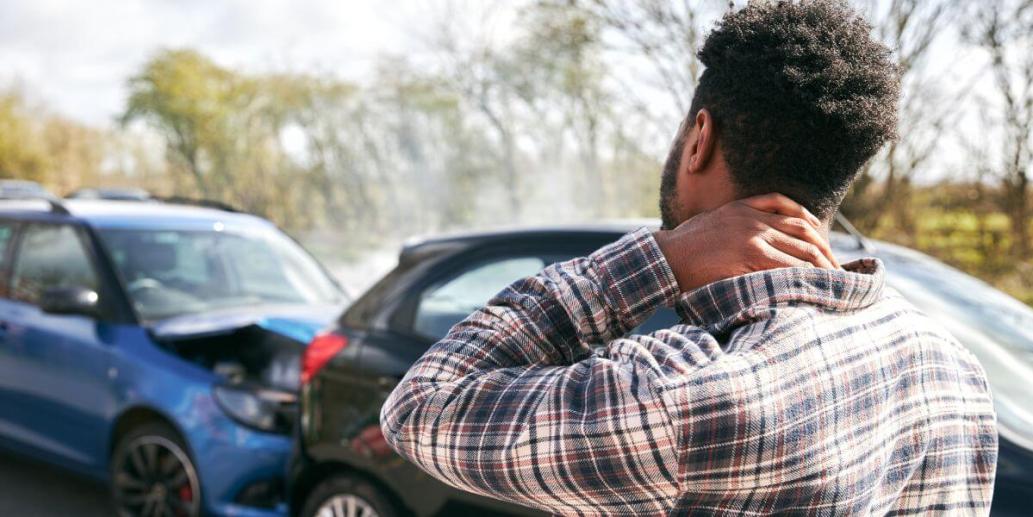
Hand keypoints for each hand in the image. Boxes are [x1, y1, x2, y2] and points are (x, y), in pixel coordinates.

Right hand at [654, 193, 839, 292]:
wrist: (665, 258)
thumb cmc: (682, 247)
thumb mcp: (711, 224)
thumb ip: (734, 225)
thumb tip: (750, 241)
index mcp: (743, 207)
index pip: (790, 209)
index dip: (812, 225)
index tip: (821, 242)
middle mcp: (753, 218)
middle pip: (803, 229)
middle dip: (824, 250)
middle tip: (836, 268)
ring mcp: (753, 235)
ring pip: (800, 248)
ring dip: (821, 266)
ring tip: (833, 281)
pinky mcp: (750, 255)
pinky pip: (787, 265)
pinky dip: (804, 275)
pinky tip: (813, 285)